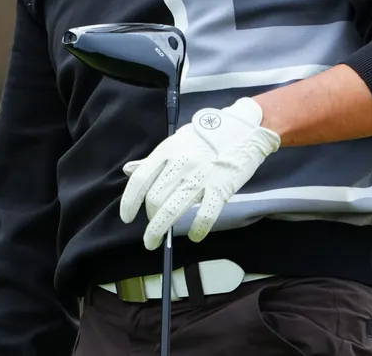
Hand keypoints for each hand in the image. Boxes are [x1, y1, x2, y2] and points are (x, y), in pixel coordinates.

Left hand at [120, 97, 280, 249]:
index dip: (129, 202)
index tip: (126, 217)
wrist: (245, 128)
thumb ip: (153, 160)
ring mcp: (201, 176)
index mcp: (167, 150)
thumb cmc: (208, 136)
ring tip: (156, 242)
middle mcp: (181, 163)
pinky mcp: (221, 187)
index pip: (140, 180)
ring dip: (160, 230)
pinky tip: (194, 235)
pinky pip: (205, 215)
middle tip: (152, 229)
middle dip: (150, 220)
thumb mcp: (177, 142)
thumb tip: (128, 170)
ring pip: (173, 209)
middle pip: (154, 199)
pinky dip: (197, 230)